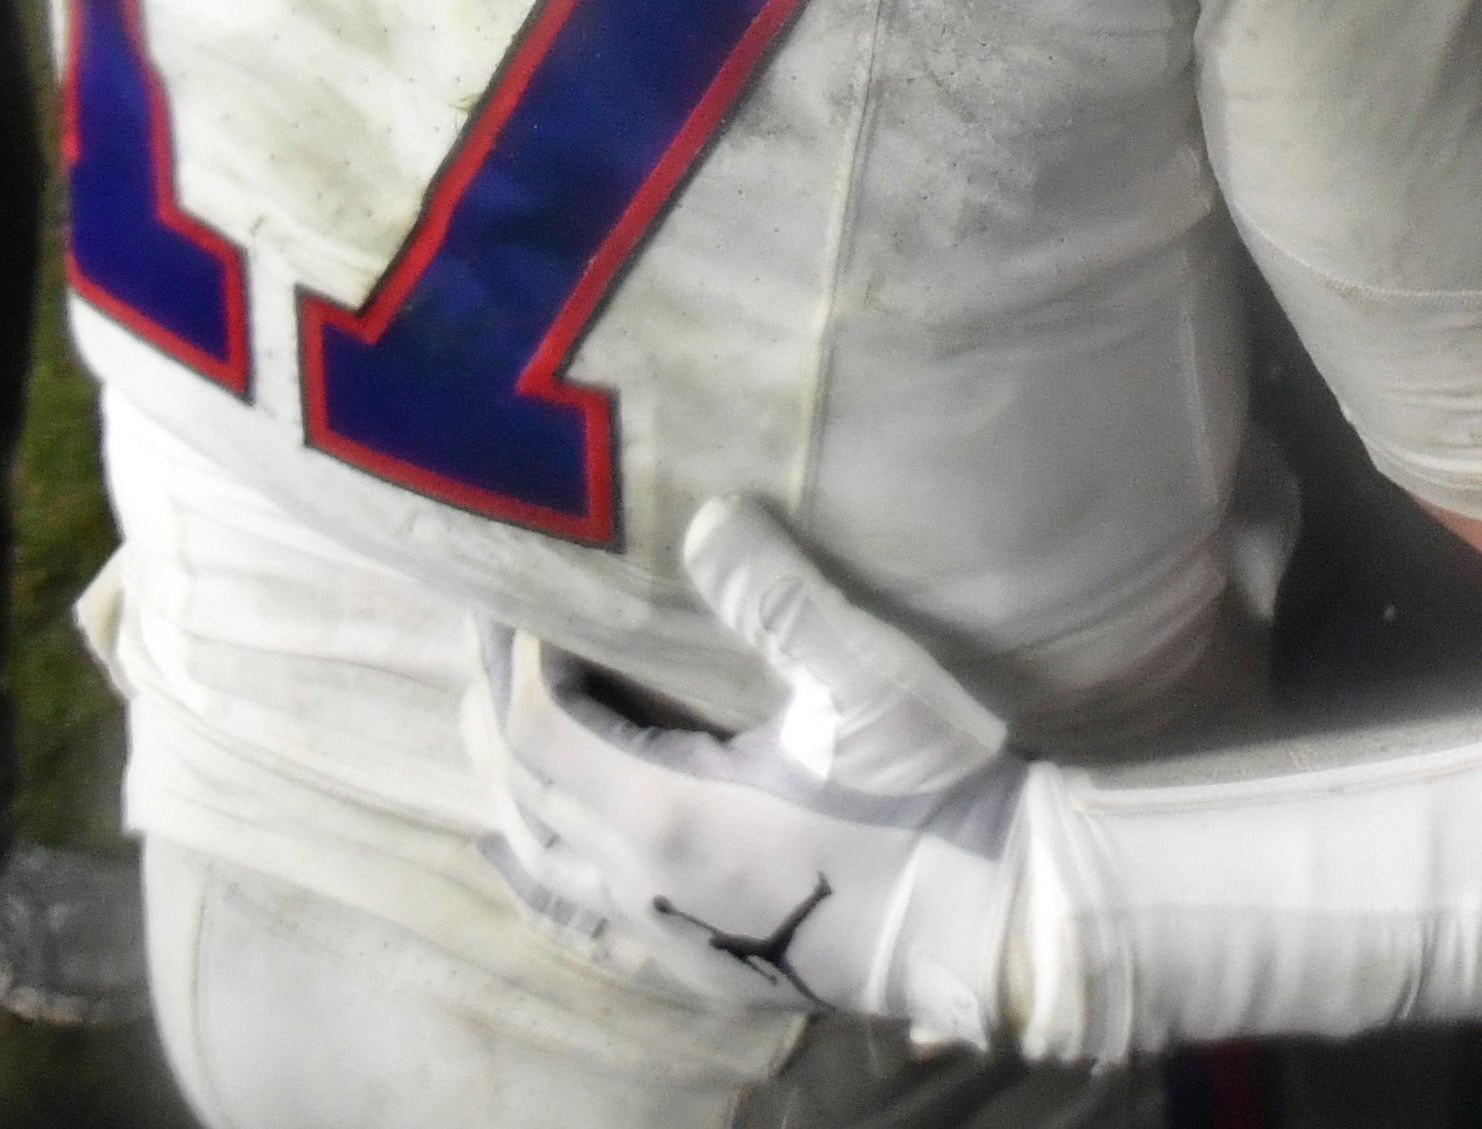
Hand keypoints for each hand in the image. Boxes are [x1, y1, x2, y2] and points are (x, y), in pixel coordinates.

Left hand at [475, 498, 1028, 1042]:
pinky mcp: (690, 966)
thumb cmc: (934, 798)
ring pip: (535, 859)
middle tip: (491, 628)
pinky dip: (531, 868)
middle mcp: (637, 886)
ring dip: (502, 783)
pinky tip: (522, 853)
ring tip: (489, 718)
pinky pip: (571, 917)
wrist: (992, 926)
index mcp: (663, 815)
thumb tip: (711, 515)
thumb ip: (780, 598)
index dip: (517, 652)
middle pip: (519, 787)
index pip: (538, 724)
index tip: (524, 585)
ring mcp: (658, 936)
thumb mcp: (866, 684)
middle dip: (492, 701)